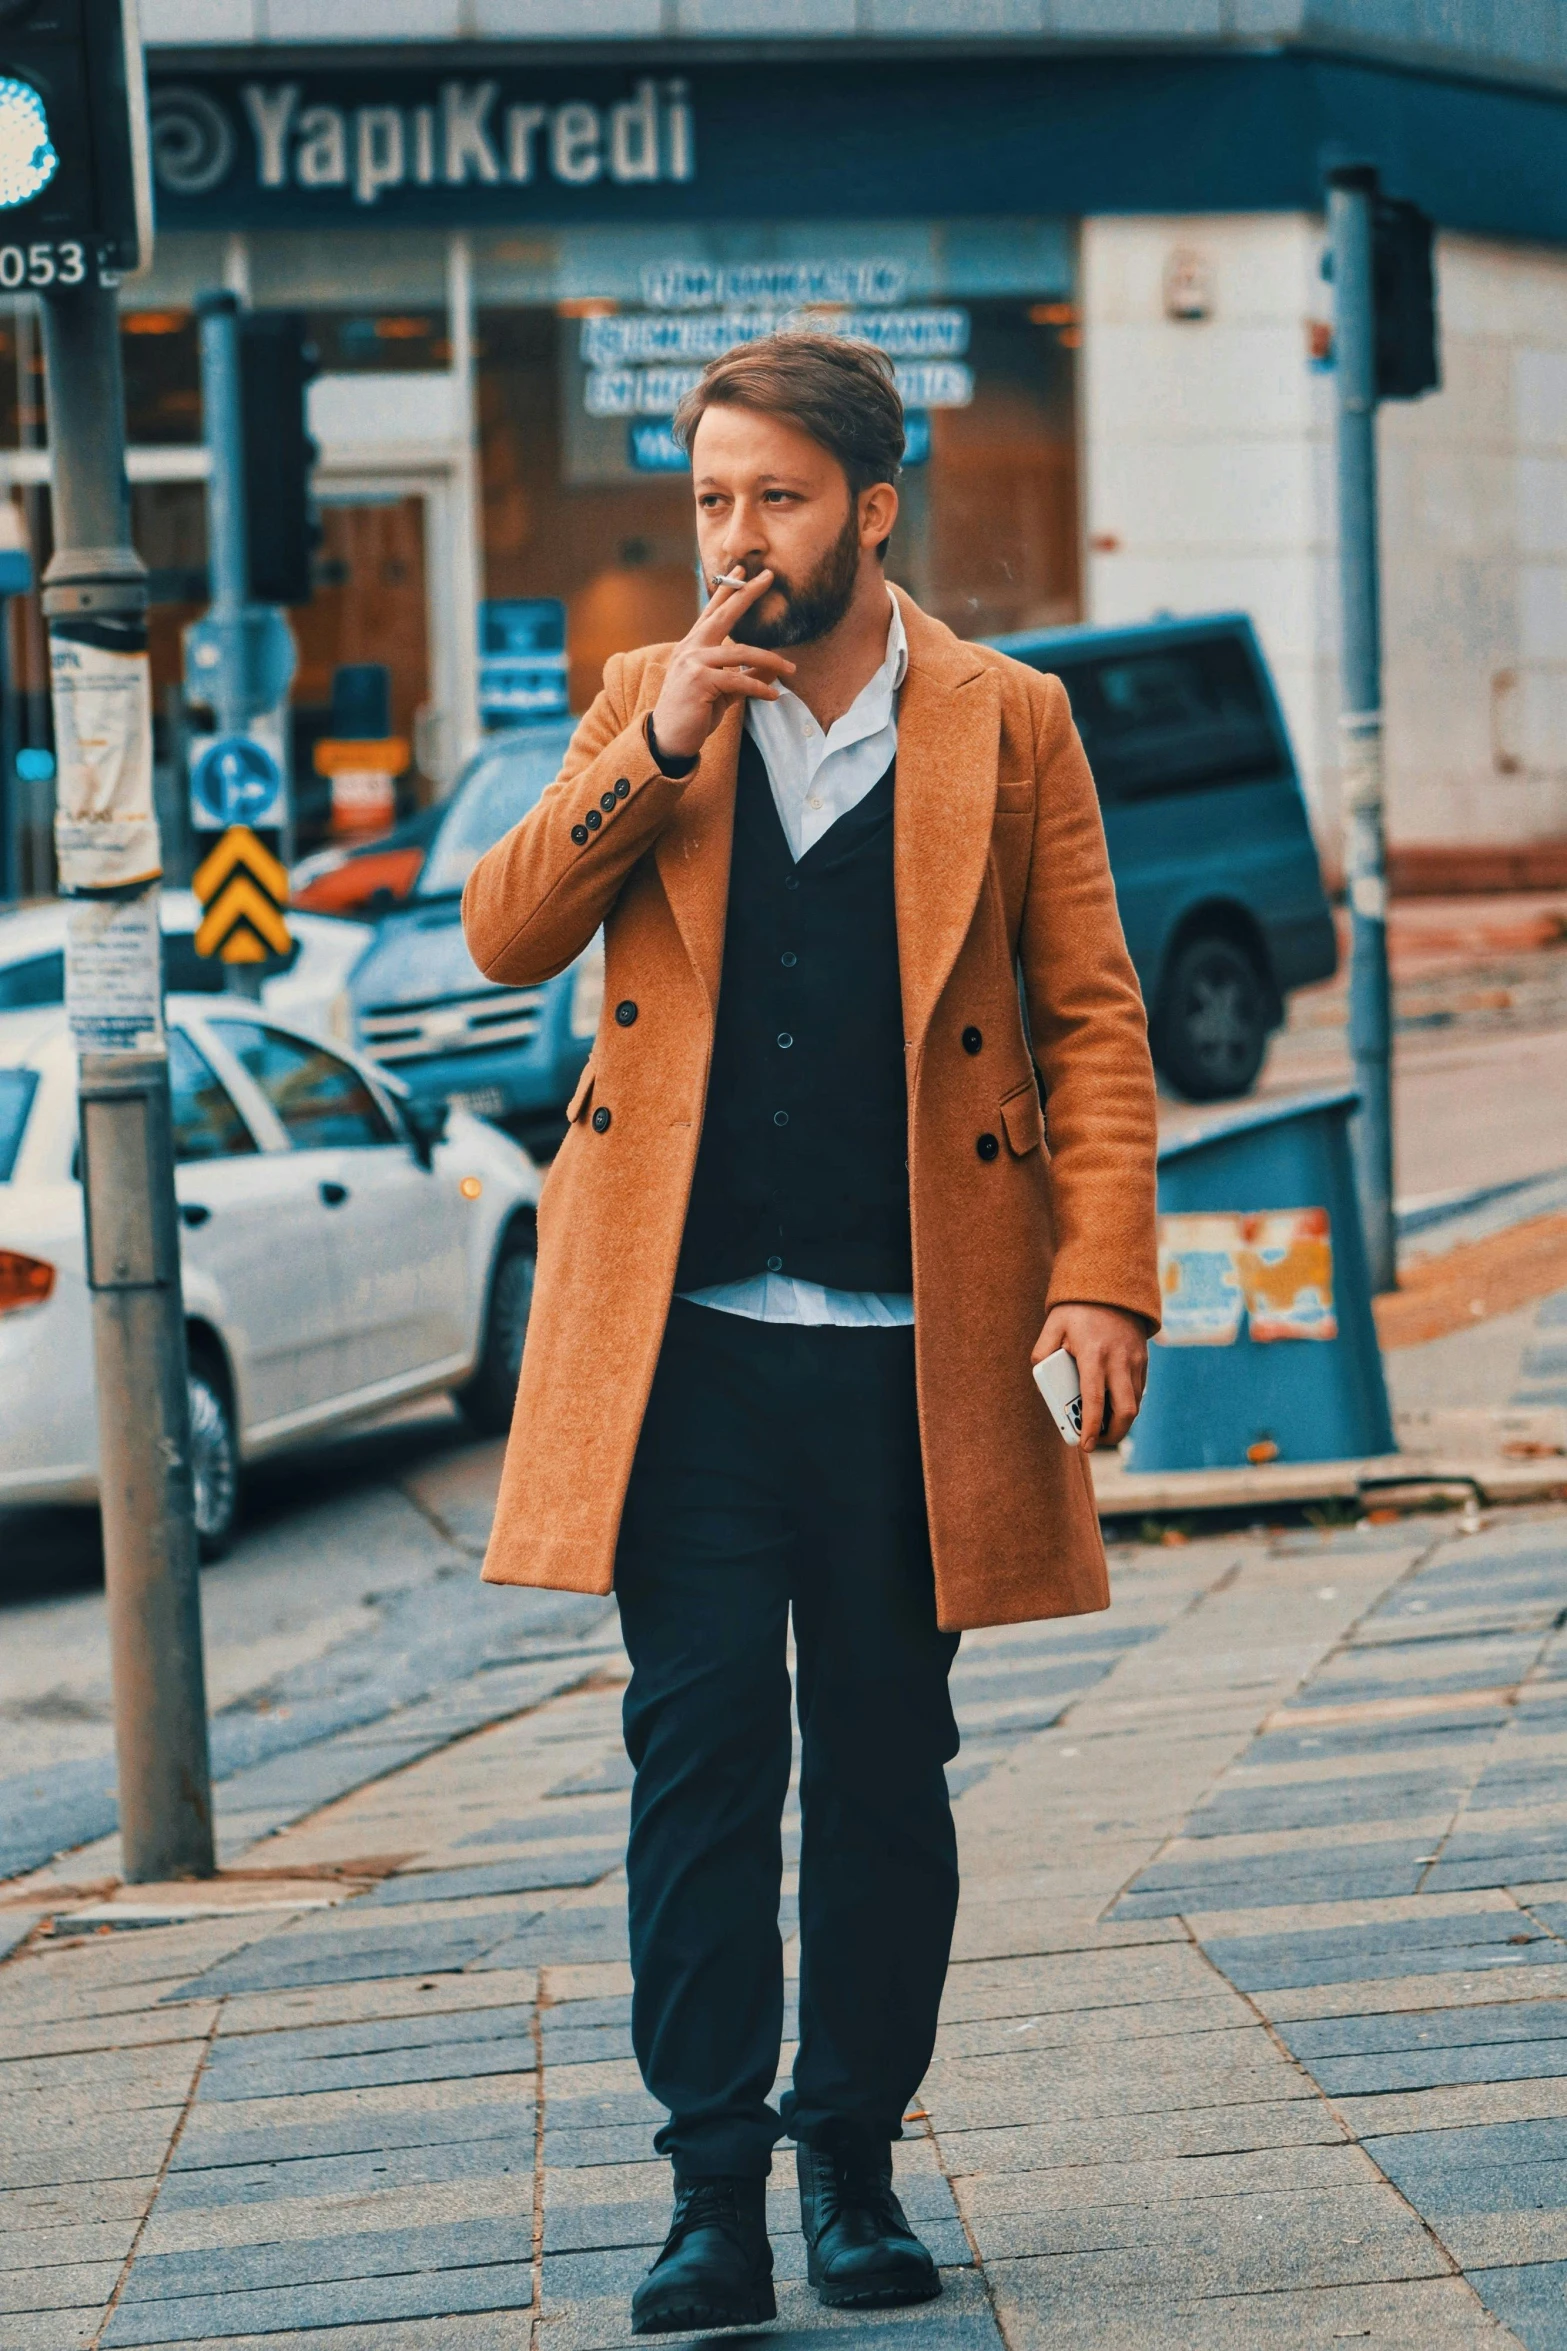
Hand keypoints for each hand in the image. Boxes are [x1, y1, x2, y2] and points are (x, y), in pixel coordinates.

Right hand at [649, 570, 796, 760]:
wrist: (670, 739)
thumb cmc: (695, 714)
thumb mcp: (724, 692)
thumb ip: (745, 676)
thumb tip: (774, 671)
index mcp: (692, 647)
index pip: (711, 613)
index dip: (727, 592)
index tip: (740, 571)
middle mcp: (690, 648)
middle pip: (723, 615)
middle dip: (747, 593)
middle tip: (768, 576)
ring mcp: (693, 662)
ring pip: (741, 652)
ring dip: (770, 660)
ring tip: (791, 669)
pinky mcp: (700, 681)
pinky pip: (739, 680)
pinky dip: (760, 688)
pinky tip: (774, 696)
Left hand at [1032, 1302, 1148, 1454]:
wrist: (1113, 1286)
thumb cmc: (1078, 1309)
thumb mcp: (1053, 1326)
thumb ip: (1043, 1353)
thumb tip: (1043, 1382)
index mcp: (1094, 1355)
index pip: (1096, 1400)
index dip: (1092, 1427)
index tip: (1085, 1445)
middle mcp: (1119, 1361)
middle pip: (1126, 1411)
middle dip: (1113, 1434)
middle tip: (1097, 1441)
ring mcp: (1135, 1361)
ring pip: (1135, 1404)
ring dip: (1120, 1421)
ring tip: (1102, 1426)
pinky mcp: (1143, 1360)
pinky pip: (1138, 1391)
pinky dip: (1127, 1404)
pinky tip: (1112, 1405)